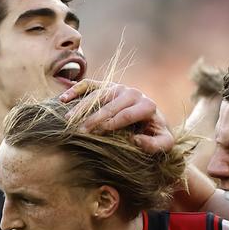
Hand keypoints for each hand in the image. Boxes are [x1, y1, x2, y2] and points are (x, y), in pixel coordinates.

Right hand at [59, 79, 174, 152]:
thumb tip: (135, 140)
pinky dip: (76, 90)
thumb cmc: (156, 133)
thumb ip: (156, 145)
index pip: (126, 114)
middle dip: (94, 118)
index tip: (98, 134)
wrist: (153, 119)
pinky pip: (90, 84)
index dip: (112, 124)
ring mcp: (118, 87)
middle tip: (80, 131)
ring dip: (82, 107)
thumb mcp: (165, 143)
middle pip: (110, 105)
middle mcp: (133, 93)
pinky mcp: (108, 86)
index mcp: (147, 105)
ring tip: (69, 120)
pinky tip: (63, 99)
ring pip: (98, 95)